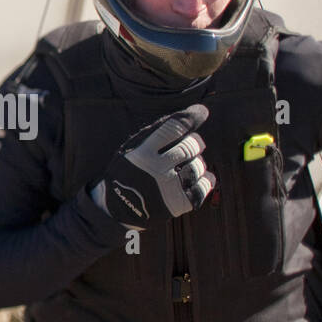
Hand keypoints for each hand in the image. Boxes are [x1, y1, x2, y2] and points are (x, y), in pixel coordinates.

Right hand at [91, 104, 215, 230]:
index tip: (201, 112)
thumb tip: (188, 117)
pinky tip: (202, 176)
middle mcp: (156, 169)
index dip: (192, 116)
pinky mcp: (177, 204)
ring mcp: (168, 188)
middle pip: (190, 146)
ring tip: (189, 164)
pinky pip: (203, 187)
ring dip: (198, 162)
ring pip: (198, 166)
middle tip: (193, 144)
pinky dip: (206, 179)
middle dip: (195, 142)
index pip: (174, 127)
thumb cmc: (127, 172)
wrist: (115, 209)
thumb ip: (154, 134)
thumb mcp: (130, 150)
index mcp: (143, 153)